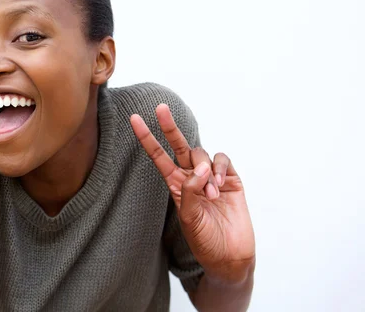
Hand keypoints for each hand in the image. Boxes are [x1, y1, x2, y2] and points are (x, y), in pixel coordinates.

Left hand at [130, 104, 254, 283]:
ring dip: (205, 169)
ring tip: (210, 194)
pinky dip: (218, 168)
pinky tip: (219, 184)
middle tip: (160, 108)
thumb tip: (198, 170)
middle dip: (170, 126)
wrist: (230, 257)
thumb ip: (189, 192)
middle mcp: (191, 177)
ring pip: (202, 153)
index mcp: (175, 184)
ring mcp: (211, 177)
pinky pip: (222, 161)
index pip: (158, 156)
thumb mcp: (189, 218)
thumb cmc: (204, 241)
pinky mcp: (230, 180)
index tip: (134, 119)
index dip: (147, 138)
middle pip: (179, 145)